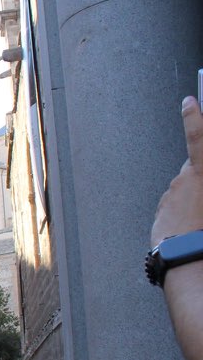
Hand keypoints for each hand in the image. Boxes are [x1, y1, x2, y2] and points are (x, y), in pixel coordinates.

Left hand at [152, 96, 202, 244]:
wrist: (190, 258)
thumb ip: (200, 177)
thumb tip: (198, 176)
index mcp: (202, 173)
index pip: (199, 137)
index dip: (194, 117)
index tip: (189, 101)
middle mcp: (184, 181)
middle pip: (194, 170)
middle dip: (202, 178)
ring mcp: (171, 196)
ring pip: (185, 191)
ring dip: (194, 201)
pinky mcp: (161, 212)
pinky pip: (174, 207)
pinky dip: (183, 214)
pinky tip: (193, 229)